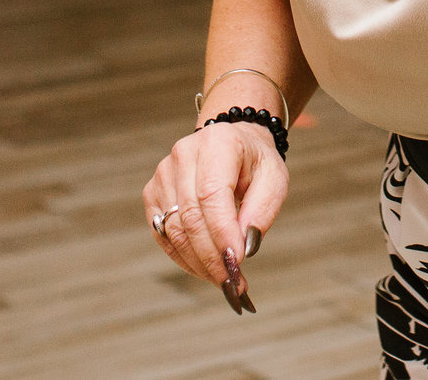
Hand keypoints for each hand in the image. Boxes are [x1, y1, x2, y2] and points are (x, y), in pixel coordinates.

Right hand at [142, 122, 286, 304]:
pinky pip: (163, 235)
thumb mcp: (274, 179)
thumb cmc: (255, 163)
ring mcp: (163, 174)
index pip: (211, 195)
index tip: (237, 263)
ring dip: (198, 262)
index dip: (221, 233)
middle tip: (234, 283)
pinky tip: (204, 269)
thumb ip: (262, 211)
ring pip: (174, 230)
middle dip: (212, 257)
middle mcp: (183, 155)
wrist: (233, 143)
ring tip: (224, 280)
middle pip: (190, 217)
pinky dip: (184, 257)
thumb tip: (244, 248)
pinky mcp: (153, 193)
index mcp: (217, 144)